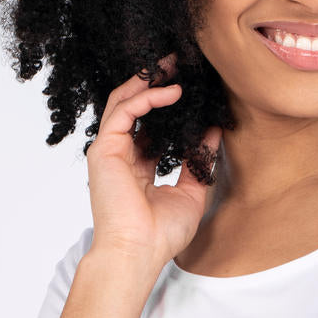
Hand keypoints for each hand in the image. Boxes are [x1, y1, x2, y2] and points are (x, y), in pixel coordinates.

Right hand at [84, 51, 221, 267]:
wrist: (138, 253)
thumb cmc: (160, 235)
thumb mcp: (192, 193)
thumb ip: (199, 161)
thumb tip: (213, 132)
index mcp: (137, 167)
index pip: (150, 126)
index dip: (169, 106)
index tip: (192, 91)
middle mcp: (120, 155)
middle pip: (133, 106)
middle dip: (154, 82)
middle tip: (178, 64)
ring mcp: (110, 151)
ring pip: (123, 101)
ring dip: (147, 80)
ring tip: (173, 65)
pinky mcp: (105, 149)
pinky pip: (124, 110)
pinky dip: (147, 96)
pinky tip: (172, 92)